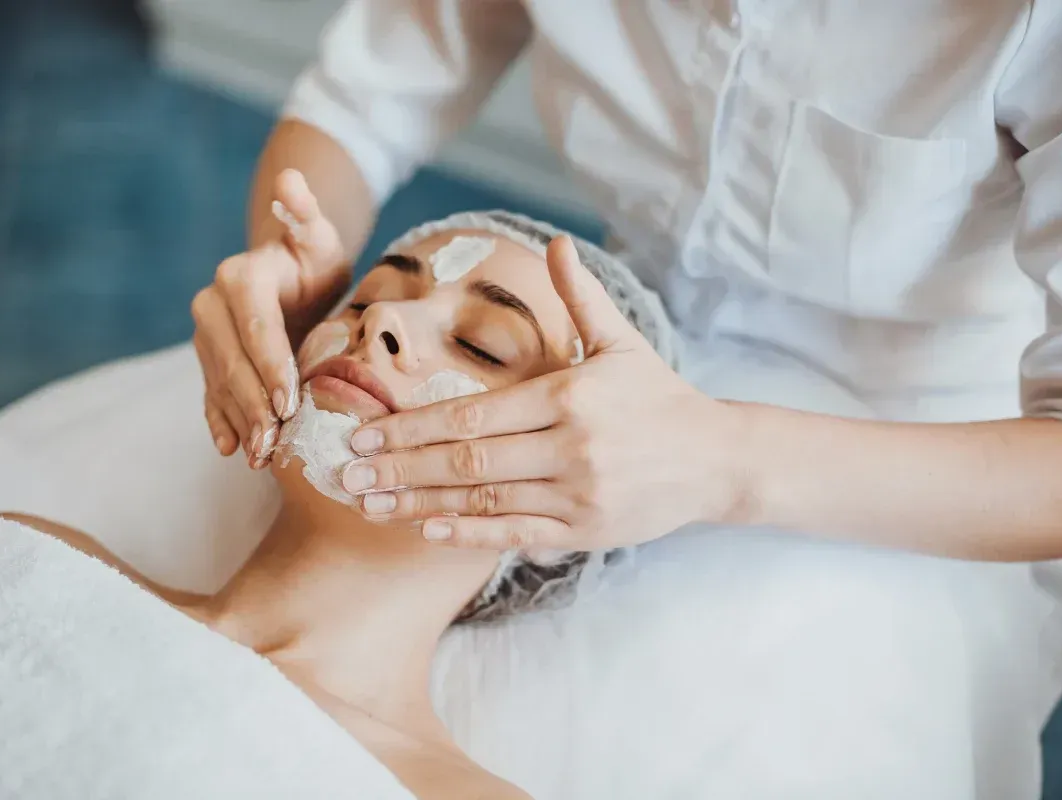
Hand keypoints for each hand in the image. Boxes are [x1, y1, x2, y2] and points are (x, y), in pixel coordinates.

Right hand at [191, 169, 347, 467]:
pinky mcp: (208, 361)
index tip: (291, 400)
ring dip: (240, 422)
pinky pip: (210, 396)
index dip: (271, 365)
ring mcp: (207, 337)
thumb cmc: (313, 260)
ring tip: (262, 455)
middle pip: (233, 362)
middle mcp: (212, 305)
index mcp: (240, 276)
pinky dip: (220, 423)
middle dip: (255, 404)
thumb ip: (306, 214)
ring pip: (221, 384)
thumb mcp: (318, 238)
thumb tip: (291, 180)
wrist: (290, 279)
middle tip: (277, 440)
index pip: (256, 327)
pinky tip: (231, 449)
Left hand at [341, 236, 750, 550]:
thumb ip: (581, 297)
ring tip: (368, 505)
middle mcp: (569, 448)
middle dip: (399, 468)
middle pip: (467, 461)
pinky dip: (467, 535)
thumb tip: (554, 241)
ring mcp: (577, 495)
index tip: (363, 431)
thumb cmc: (658, 396)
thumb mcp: (622, 342)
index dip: (413, 426)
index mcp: (568, 397)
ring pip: (484, 503)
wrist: (718, 459)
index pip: (473, 414)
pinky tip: (425, 530)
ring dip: (419, 505)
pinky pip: (515, 534)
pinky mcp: (585, 532)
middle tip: (344, 472)